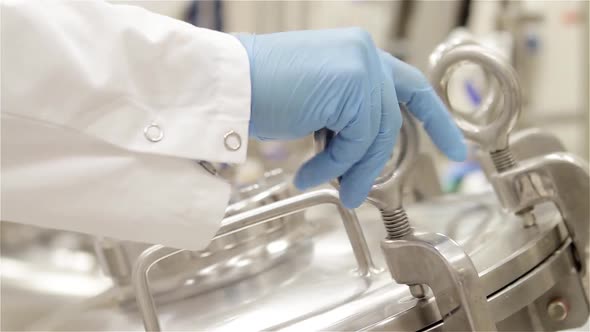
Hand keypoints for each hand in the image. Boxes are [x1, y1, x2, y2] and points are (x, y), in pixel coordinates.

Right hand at [236, 28, 465, 207]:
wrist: (228, 83)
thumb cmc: (261, 92)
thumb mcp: (317, 102)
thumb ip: (348, 115)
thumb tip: (363, 154)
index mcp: (358, 53)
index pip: (410, 86)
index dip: (435, 119)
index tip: (456, 147)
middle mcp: (365, 53)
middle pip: (388, 122)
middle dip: (371, 163)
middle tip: (355, 191)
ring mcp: (361, 67)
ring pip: (373, 135)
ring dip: (346, 166)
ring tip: (318, 180)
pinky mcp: (352, 86)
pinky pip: (355, 141)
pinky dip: (333, 163)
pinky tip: (307, 172)